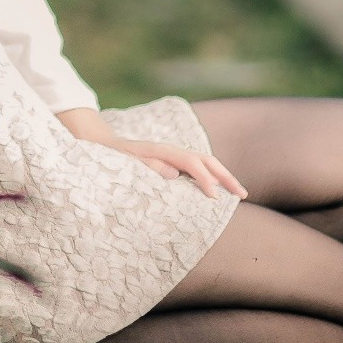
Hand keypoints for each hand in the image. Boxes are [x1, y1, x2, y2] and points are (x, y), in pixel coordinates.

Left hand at [100, 137, 248, 200]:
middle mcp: (170, 151)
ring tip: (237, 194)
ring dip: (222, 176)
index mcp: (161, 151)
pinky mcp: (170, 162)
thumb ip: (148, 167)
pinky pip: (196, 168)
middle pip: (205, 159)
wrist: (100, 144)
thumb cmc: (111, 158)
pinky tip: (217, 190)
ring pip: (204, 163)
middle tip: (242, 194)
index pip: (191, 163)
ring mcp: (171, 155)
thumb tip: (175, 174)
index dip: (204, 179)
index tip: (215, 197)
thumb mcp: (125, 163)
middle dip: (225, 176)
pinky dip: (210, 177)